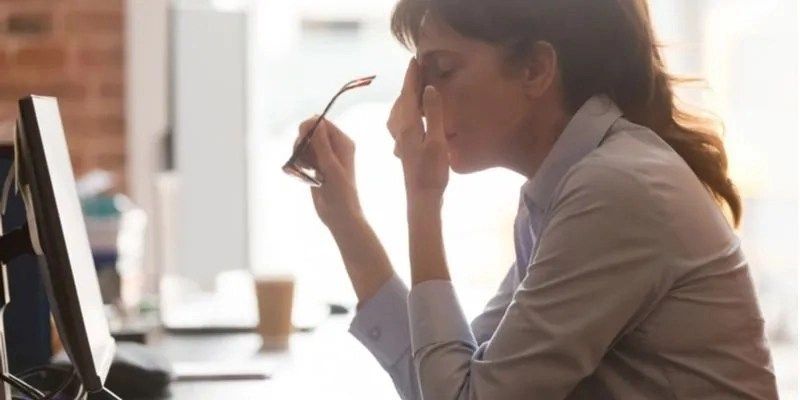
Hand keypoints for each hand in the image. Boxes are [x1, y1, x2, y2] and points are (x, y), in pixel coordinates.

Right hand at [294, 116, 362, 228]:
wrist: (339, 215)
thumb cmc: (341, 192)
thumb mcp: (331, 166)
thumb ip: (322, 144)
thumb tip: (316, 121)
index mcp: (343, 143)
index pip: (322, 123)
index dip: (309, 128)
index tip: (302, 140)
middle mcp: (334, 147)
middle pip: (310, 132)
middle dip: (302, 143)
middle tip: (304, 159)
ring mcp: (324, 157)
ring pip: (304, 145)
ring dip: (300, 154)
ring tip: (305, 169)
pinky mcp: (316, 167)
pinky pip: (302, 157)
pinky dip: (299, 163)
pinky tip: (303, 173)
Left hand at [387, 58, 449, 200]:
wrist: (422, 198)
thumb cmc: (432, 172)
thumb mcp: (437, 141)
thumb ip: (433, 114)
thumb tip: (429, 88)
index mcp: (408, 125)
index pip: (408, 94)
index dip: (412, 76)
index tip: (415, 60)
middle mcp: (400, 129)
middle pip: (402, 100)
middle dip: (409, 84)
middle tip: (418, 69)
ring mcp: (400, 139)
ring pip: (399, 111)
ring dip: (406, 97)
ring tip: (416, 88)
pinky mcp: (404, 147)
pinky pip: (400, 121)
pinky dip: (405, 110)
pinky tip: (411, 115)